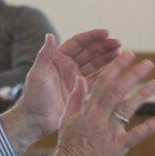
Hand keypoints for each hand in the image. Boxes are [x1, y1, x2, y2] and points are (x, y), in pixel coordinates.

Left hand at [2, 30, 122, 151]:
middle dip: (104, 46)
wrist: (35, 122)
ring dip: (107, 59)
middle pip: (89, 52)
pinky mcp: (81, 92)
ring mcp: (75, 80)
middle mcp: (67, 67)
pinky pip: (97, 81)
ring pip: (95, 65)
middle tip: (119, 44)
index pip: (77, 43)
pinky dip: (107, 76)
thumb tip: (49, 35)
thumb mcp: (37, 75)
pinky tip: (118, 72)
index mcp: (57, 59)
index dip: (92, 37)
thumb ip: (45, 55)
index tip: (107, 33)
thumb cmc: (32, 98)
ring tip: (122, 54)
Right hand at [46, 51, 154, 155]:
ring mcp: (107, 134)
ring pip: (126, 109)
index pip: (102, 83)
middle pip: (116, 91)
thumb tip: (82, 78)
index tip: (126, 54)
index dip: (115, 67)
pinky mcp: (115, 150)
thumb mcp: (67, 119)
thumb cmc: (68, 147)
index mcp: (86, 110)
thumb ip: (76, 98)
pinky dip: (148, 127)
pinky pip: (134, 136)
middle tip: (147, 63)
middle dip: (132, 75)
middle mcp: (97, 118)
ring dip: (142, 95)